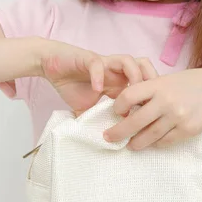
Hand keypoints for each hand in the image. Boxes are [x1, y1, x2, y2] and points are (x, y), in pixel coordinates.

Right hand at [39, 39, 158, 116]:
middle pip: (144, 68)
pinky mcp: (88, 59)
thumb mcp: (87, 108)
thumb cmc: (72, 84)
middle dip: (149, 83)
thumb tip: (104, 143)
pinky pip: (98, 65)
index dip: (149, 98)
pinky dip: (99, 76)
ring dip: (131, 77)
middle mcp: (116, 71)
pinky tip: (97, 90)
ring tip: (127, 98)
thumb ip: (97, 120)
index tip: (149, 117)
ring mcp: (104, 63)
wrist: (52, 66)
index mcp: (119, 82)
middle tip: (145, 104)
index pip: (143, 86)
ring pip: (128, 61)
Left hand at [104, 68, 201, 149]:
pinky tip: (151, 143)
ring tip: (130, 145)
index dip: (118, 107)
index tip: (116, 112)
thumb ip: (150, 91)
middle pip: (134, 122)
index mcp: (158, 85)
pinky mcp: (187, 130)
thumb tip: (129, 108)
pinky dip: (155, 144)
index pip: (128, 96)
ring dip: (135, 143)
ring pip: (148, 136)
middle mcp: (166, 101)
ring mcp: (177, 117)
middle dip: (118, 133)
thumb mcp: (168, 80)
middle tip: (108, 138)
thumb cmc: (191, 83)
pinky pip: (165, 142)